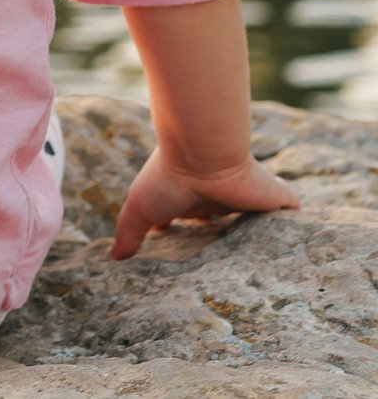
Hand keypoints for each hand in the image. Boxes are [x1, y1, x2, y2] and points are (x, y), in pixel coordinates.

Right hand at [111, 147, 300, 259]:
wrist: (203, 153)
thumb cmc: (168, 176)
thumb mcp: (140, 208)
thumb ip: (128, 233)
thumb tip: (113, 258)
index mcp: (191, 199)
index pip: (193, 216)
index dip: (192, 230)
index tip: (189, 250)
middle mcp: (219, 196)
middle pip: (225, 217)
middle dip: (227, 234)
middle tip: (230, 263)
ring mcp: (246, 196)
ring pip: (258, 218)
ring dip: (261, 232)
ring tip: (271, 263)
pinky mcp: (274, 196)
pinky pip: (291, 210)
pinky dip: (297, 222)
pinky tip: (303, 239)